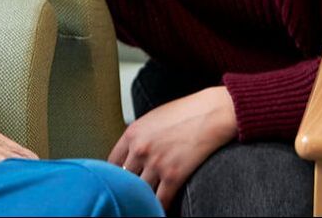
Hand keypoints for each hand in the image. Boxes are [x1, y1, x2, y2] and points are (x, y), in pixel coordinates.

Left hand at [108, 86, 236, 207]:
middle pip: (125, 179)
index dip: (115, 174)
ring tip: (146, 201)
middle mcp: (139, 149)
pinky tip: (159, 208)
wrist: (210, 113)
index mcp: (132, 134)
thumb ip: (138, 138)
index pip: (112, 162)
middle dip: (129, 186)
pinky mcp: (173, 176)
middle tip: (132, 192)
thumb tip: (132, 155)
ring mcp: (155, 164)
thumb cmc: (183, 113)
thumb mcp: (151, 119)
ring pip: (141, 191)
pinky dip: (159, 206)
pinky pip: (160, 199)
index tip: (119, 180)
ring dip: (145, 197)